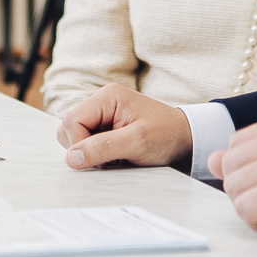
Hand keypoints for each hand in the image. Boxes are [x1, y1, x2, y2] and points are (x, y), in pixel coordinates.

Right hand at [56, 84, 191, 169]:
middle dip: (83, 148)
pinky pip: (86, 143)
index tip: (100, 160)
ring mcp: (102, 115)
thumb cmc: (167, 135)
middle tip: (110, 158)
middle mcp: (101, 102)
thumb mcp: (138, 142)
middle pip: (68, 127)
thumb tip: (72, 158)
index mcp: (107, 96)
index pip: (71, 120)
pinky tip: (115, 157)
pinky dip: (97, 155)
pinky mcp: (105, 128)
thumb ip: (103, 148)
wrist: (187, 139)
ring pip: (74, 137)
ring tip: (115, 157)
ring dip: (90, 153)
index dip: (79, 144)